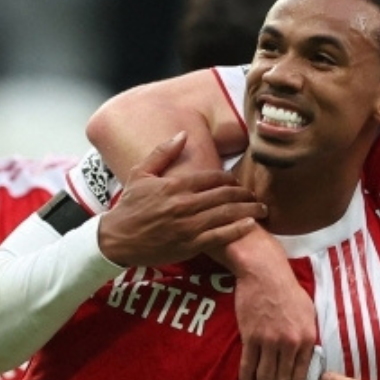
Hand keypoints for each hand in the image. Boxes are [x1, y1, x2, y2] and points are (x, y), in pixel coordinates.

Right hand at [97, 133, 265, 267]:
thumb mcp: (140, 173)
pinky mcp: (190, 245)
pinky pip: (220, 236)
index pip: (212, 177)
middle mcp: (185, 204)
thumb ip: (162, 153)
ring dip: (248, 210)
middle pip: (225, 195)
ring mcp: (189, 226)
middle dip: (245, 194)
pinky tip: (250, 224)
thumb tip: (182, 134)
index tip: (238, 182)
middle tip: (257, 195)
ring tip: (262, 209)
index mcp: (175, 185)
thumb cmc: (129, 206)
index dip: (230, 179)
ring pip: (227, 215)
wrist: (117, 239)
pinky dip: (237, 229)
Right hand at [226, 232, 315, 379]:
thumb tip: (308, 357)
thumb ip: (309, 335)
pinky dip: (246, 378)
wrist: (265, 273)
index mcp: (307, 338)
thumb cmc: (288, 290)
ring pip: (265, 376)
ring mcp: (269, 341)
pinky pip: (248, 365)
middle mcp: (290, 343)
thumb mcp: (309, 312)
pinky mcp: (250, 337)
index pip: (302, 375)